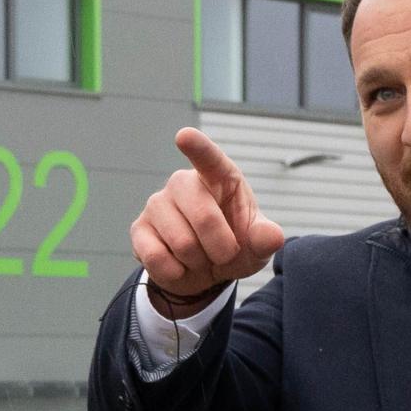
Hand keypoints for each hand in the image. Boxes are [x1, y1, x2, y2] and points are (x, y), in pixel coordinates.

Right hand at [131, 128, 287, 312]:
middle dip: (221, 248)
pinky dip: (175, 272)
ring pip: (182, 242)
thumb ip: (265, 239)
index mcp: (217, 177)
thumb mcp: (256, 246)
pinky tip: (178, 266)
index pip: (208, 158)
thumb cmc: (233, 247)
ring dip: (198, 262)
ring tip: (199, 257)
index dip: (197, 147)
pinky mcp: (139, 229)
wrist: (204, 274)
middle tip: (224, 254)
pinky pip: (156, 257)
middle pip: (204, 216)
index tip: (184, 136)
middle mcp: (183, 184)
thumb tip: (272, 236)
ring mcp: (157, 204)